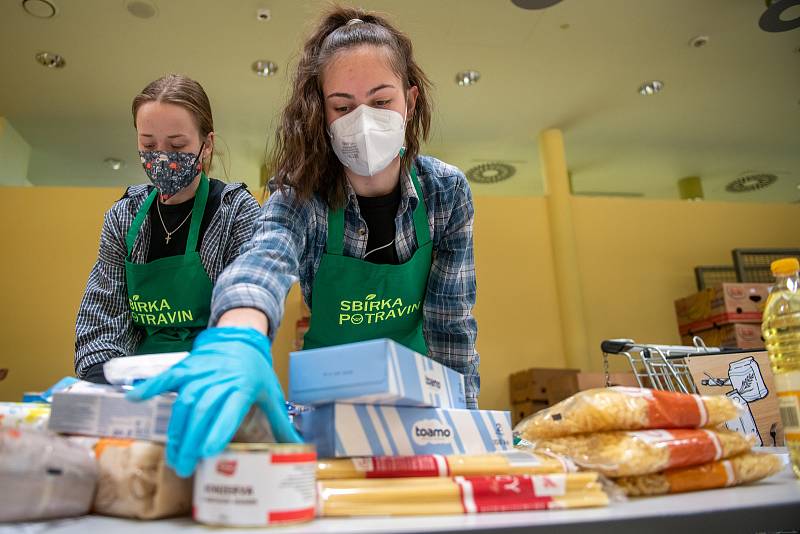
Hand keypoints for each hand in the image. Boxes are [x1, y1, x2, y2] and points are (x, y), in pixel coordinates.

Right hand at [126, 326, 301, 476]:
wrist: (242, 337)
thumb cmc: (257, 371)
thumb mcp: (272, 395)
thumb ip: (281, 423)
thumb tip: (298, 447)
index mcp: (244, 387)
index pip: (231, 410)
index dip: (219, 430)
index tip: (209, 452)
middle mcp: (221, 378)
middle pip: (203, 412)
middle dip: (192, 442)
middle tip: (185, 468)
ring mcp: (201, 371)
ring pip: (184, 402)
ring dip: (176, 431)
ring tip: (173, 456)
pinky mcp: (187, 366)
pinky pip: (168, 376)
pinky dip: (152, 386)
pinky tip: (136, 399)